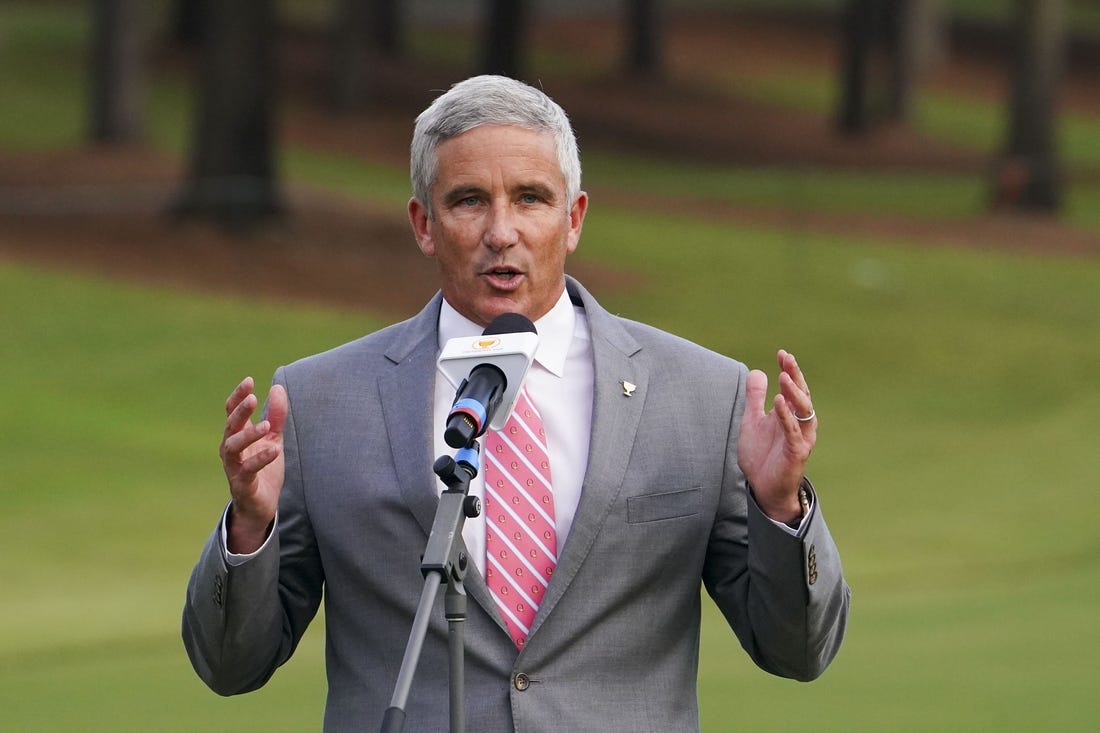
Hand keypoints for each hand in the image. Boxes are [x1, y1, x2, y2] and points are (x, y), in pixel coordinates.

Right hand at [219, 377, 287, 553]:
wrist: (260, 505)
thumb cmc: (263, 469)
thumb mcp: (273, 439)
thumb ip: (275, 416)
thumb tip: (278, 388)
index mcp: (237, 436)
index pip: (232, 411)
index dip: (238, 396)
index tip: (249, 380)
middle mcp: (231, 449)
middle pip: (230, 426)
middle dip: (239, 412)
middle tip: (252, 399)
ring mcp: (234, 467)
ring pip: (233, 447)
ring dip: (249, 435)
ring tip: (266, 426)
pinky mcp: (242, 484)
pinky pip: (248, 470)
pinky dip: (260, 459)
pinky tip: (274, 450)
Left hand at [737, 350, 816, 522]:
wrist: (763, 487)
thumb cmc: (761, 455)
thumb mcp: (753, 421)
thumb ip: (755, 398)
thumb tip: (758, 371)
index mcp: (790, 414)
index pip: (793, 388)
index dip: (789, 370)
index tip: (781, 354)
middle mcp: (800, 423)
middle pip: (802, 395)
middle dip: (795, 376)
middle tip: (787, 359)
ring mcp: (800, 437)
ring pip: (804, 411)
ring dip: (794, 393)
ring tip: (784, 377)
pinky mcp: (796, 453)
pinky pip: (793, 432)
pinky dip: (786, 417)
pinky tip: (778, 402)